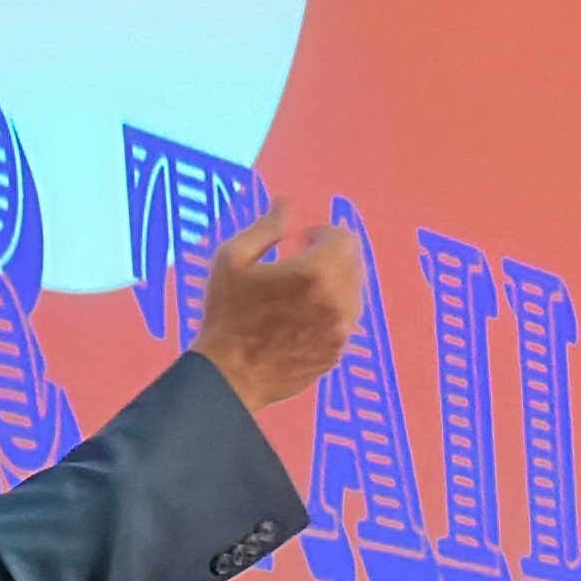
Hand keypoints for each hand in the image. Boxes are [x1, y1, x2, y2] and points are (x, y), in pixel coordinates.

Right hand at [195, 206, 356, 416]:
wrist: (229, 376)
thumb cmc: (226, 316)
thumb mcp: (233, 259)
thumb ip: (266, 226)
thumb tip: (285, 204)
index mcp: (314, 273)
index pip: (344, 237)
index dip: (322, 233)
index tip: (302, 240)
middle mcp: (337, 300)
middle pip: (354, 262)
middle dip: (332, 255)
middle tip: (303, 261)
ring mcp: (341, 329)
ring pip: (354, 291)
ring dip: (335, 282)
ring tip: (301, 290)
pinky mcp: (338, 351)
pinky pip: (347, 319)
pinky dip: (333, 310)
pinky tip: (303, 315)